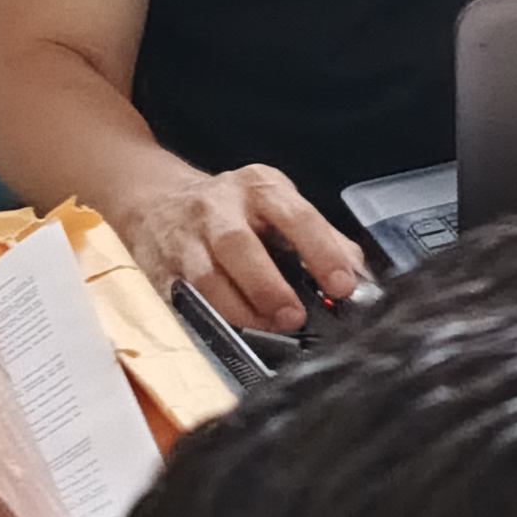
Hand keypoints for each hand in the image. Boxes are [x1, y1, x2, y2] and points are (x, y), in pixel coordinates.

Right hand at [114, 163, 365, 329]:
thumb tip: (358, 276)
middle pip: (238, 245)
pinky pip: (183, 298)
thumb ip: (324, 239)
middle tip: (294, 317)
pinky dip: (208, 317)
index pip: (295, 216)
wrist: (158, 198)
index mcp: (260, 187)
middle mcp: (219, 207)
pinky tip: (229, 328)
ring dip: (238, 309)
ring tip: (266, 326)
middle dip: (268, 287)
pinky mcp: (162, 268)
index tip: (341, 286)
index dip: (321, 252)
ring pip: (205, 277)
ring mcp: (186, 238)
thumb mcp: (280, 206)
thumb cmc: (233, 209)